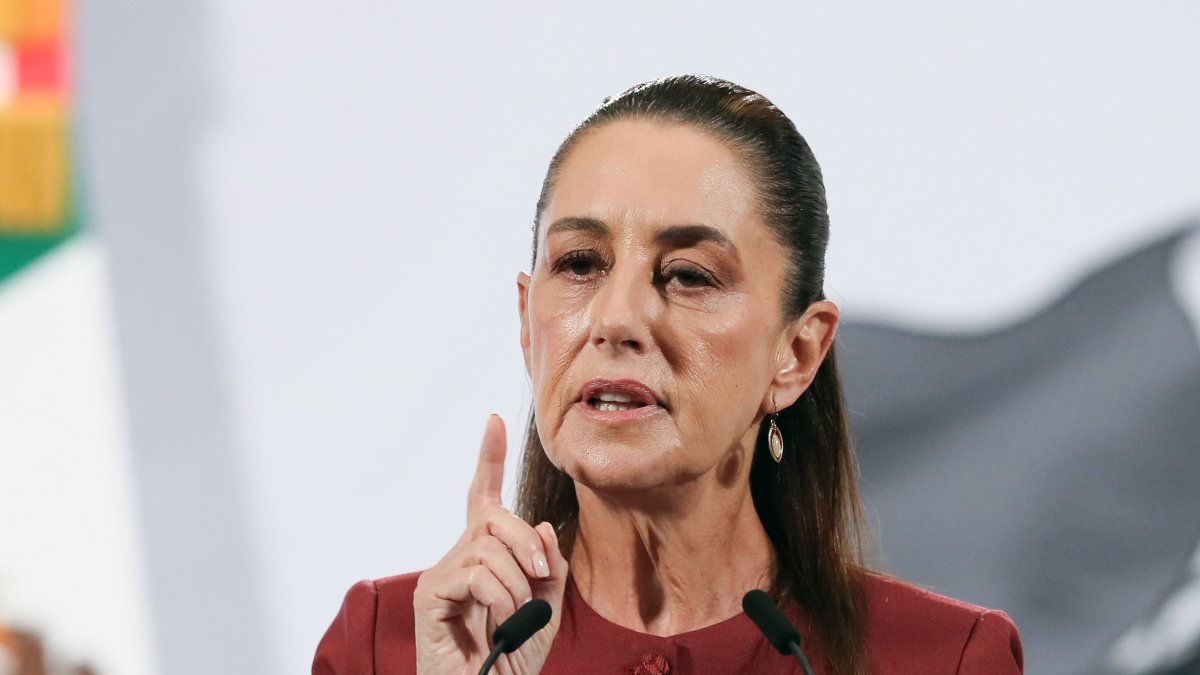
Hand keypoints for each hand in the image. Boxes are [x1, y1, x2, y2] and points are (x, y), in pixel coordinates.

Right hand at [414, 415, 568, 673]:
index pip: (484, 497)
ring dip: (518, 583)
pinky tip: (501, 621)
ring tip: (515, 616)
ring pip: (491, 547)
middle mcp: (459, 557)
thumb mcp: (545, 610)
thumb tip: (545, 527)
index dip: (489, 458)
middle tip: (541, 578)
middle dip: (529, 543)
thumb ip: (549, 568)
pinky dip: (501, 596)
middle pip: (496, 517)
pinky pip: (477, 573)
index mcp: (485, 556)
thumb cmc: (511, 658)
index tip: (494, 420)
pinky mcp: (431, 594)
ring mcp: (442, 574)